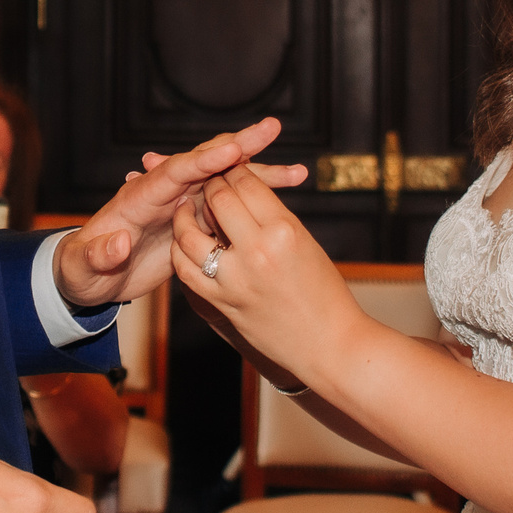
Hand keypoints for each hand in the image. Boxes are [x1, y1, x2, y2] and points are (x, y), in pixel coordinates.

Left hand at [51, 119, 309, 311]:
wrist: (88, 277)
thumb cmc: (81, 270)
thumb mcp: (82, 267)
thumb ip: (97, 255)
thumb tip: (116, 242)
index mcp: (138, 198)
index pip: (173, 172)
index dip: (202, 160)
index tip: (231, 149)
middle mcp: (163, 192)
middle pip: (206, 163)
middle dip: (239, 147)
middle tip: (272, 129)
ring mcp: (181, 204)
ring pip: (226, 182)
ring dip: (260, 174)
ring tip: (299, 172)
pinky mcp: (193, 219)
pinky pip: (230, 203)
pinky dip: (256, 197)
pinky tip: (286, 196)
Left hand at [169, 161, 368, 387]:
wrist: (331, 347)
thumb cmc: (326, 294)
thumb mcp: (305, 244)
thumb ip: (273, 218)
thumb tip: (245, 194)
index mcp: (285, 230)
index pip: (247, 183)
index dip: (234, 170)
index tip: (230, 166)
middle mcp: (258, 251)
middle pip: (218, 200)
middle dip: (210, 185)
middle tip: (208, 182)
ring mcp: (235, 280)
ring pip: (190, 234)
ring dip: (185, 216)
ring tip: (187, 208)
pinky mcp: (221, 303)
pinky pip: (186, 270)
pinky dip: (181, 252)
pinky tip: (185, 244)